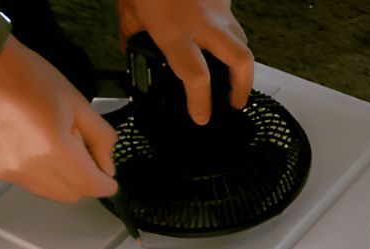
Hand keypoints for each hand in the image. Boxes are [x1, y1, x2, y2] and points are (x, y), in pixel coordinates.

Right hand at [0, 35, 117, 203]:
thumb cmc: (31, 78)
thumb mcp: (78, 103)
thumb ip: (100, 138)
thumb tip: (107, 168)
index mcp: (58, 153)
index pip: (93, 187)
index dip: (106, 183)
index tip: (107, 172)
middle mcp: (33, 171)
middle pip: (72, 194)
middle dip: (84, 180)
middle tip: (82, 152)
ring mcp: (10, 173)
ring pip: (49, 192)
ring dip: (61, 179)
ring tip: (55, 145)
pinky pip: (26, 182)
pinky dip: (38, 173)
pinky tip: (32, 146)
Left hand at [117, 0, 253, 124]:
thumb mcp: (128, 11)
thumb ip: (134, 37)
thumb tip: (133, 52)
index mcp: (175, 31)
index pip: (196, 77)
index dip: (202, 104)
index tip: (202, 117)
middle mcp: (202, 21)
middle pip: (240, 61)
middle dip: (242, 87)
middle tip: (235, 102)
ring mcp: (217, 6)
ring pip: (241, 39)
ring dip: (239, 61)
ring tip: (231, 74)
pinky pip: (230, 18)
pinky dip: (226, 31)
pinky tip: (215, 35)